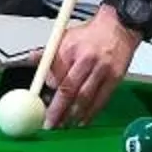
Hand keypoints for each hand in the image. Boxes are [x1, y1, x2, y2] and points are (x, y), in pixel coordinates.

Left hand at [42, 6, 138, 129]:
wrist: (119, 26)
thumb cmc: (91, 34)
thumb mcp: (65, 37)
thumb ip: (48, 53)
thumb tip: (31, 60)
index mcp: (71, 48)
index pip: (55, 74)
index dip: (48, 91)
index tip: (41, 102)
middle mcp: (87, 59)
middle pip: (69, 89)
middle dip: (57, 110)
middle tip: (49, 123)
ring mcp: (103, 69)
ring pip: (85, 97)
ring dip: (73, 115)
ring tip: (63, 125)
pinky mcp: (115, 78)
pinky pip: (101, 100)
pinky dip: (91, 113)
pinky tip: (82, 120)